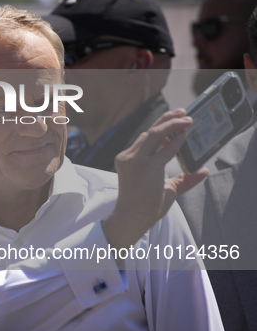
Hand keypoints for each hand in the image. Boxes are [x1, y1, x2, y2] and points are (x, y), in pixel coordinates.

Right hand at [102, 109, 208, 248]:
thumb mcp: (166, 189)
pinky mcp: (145, 166)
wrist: (132, 218)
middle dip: (167, 120)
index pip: (145, 138)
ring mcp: (135, 160)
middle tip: (182, 112)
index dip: (161, 127)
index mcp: (128, 159)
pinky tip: (185, 135)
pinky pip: (164, 149)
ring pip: (154, 134)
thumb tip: (202, 170)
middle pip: (149, 132)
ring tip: (187, 119)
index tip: (174, 121)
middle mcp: (129, 157)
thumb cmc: (145, 206)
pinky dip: (175, 141)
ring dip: (172, 124)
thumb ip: (183, 179)